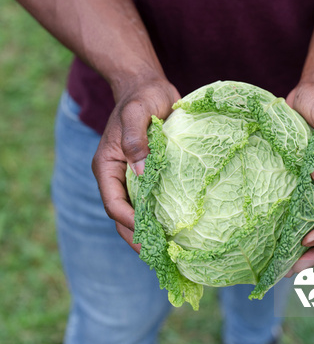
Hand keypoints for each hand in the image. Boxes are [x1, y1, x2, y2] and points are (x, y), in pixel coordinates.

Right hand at [92, 76, 180, 249]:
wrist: (148, 87)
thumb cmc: (142, 97)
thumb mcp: (137, 111)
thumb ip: (137, 138)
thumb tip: (141, 171)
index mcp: (107, 165)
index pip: (114, 202)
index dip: (129, 220)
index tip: (148, 234)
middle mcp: (117, 175)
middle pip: (122, 215)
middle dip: (137, 237)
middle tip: (160, 257)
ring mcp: (132, 176)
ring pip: (136, 212)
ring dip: (149, 232)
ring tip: (169, 252)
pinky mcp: (148, 174)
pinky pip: (150, 200)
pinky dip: (159, 216)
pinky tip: (177, 229)